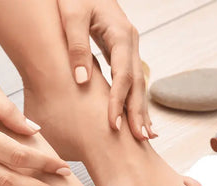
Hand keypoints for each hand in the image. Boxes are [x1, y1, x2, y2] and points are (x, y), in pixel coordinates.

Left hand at [57, 0, 156, 139]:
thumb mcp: (71, 14)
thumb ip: (77, 46)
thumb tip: (81, 80)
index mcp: (120, 33)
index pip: (123, 74)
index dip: (119, 101)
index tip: (114, 124)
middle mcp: (130, 42)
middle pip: (138, 83)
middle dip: (139, 112)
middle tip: (141, 139)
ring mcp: (128, 47)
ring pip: (138, 83)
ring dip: (141, 109)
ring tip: (145, 136)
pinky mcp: (122, 51)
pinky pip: (132, 79)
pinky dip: (135, 99)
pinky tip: (136, 116)